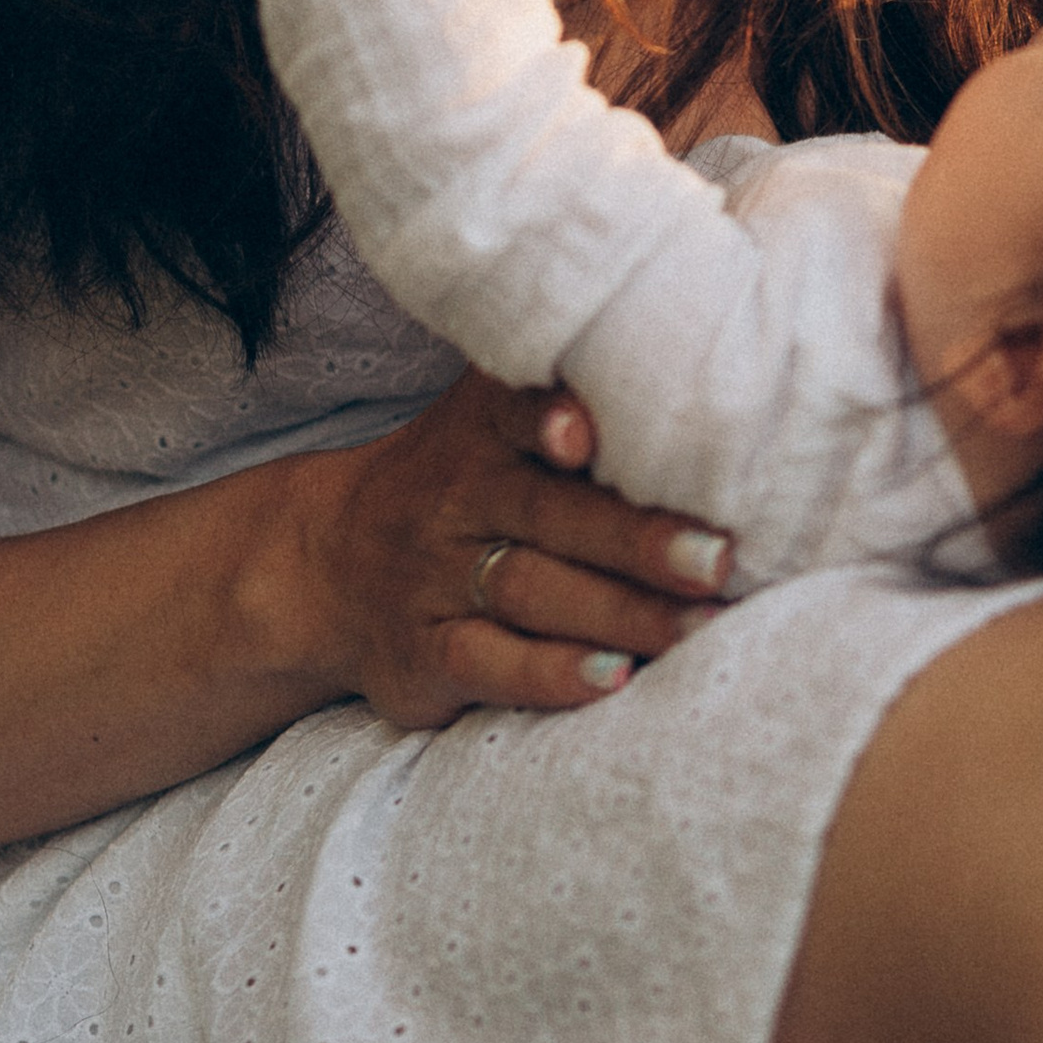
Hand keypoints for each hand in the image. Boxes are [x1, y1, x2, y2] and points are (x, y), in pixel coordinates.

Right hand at [280, 371, 733, 725]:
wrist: (324, 562)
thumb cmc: (460, 480)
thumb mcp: (493, 417)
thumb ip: (574, 390)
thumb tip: (709, 362)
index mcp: (485, 427)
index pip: (515, 409)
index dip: (549, 417)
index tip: (587, 434)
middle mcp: (459, 495)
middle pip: (551, 514)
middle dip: (638, 539)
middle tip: (718, 559)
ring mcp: (437, 577)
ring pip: (532, 591)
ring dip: (620, 613)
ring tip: (696, 629)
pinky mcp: (424, 653)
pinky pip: (489, 663)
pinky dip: (552, 674)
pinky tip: (612, 680)